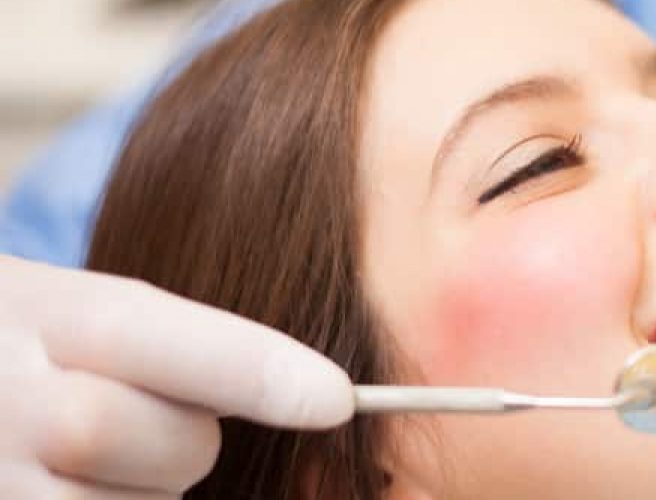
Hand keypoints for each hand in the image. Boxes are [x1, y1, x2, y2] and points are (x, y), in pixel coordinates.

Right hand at [0, 256, 353, 497]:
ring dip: (143, 496)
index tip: (334, 401)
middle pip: (169, 446)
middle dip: (186, 445)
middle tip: (148, 426)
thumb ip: (173, 345)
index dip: (255, 372)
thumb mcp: (65, 310)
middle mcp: (8, 399)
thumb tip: (320, 398)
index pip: (154, 338)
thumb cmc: (18, 347)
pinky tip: (77, 487)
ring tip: (87, 461)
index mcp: (40, 314)